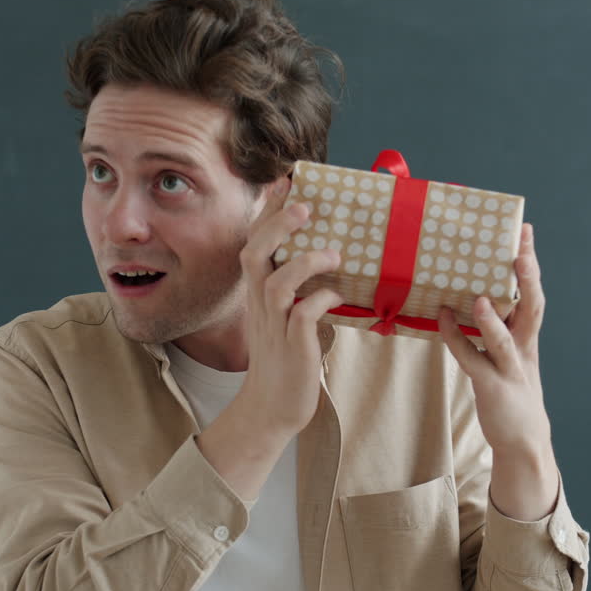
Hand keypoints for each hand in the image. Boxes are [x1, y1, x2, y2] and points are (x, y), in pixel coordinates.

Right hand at [234, 200, 343, 442]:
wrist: (272, 408)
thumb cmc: (286, 359)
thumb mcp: (284, 317)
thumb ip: (296, 288)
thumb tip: (327, 255)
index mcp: (258, 293)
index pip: (254, 243)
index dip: (268, 212)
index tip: (287, 182)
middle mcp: (261, 305)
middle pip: (253, 254)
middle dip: (277, 226)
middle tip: (305, 207)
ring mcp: (275, 326)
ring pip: (277, 282)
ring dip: (306, 262)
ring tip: (334, 255)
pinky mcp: (293, 347)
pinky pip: (303, 315)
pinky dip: (321, 300)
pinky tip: (337, 298)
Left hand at [438, 222, 551, 461]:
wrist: (523, 439)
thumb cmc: (511, 388)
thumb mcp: (513, 354)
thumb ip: (501, 326)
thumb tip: (476, 292)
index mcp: (529, 336)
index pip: (534, 293)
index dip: (531, 264)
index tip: (525, 232)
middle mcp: (524, 348)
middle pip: (532, 309)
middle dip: (527, 280)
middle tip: (520, 252)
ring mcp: (509, 369)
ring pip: (503, 341)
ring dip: (491, 321)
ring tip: (478, 298)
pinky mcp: (491, 387)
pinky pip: (471, 360)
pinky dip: (456, 339)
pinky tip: (442, 319)